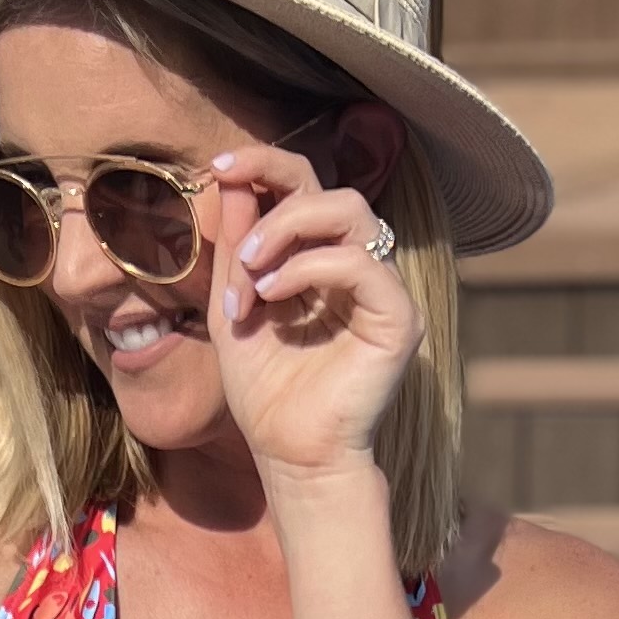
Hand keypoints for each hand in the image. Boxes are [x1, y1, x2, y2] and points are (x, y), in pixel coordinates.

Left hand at [206, 142, 417, 496]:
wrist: (290, 454)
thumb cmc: (264, 390)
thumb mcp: (233, 304)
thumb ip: (237, 245)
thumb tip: (233, 178)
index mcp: (319, 259)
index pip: (304, 188)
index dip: (265, 164)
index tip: (219, 166)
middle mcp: (357, 266)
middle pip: (331, 187)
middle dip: (276, 195)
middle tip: (240, 247)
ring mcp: (382, 289)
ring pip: (352, 211)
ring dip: (290, 228)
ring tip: (253, 270)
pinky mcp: (398, 318)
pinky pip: (360, 264)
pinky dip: (310, 267)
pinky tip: (275, 293)